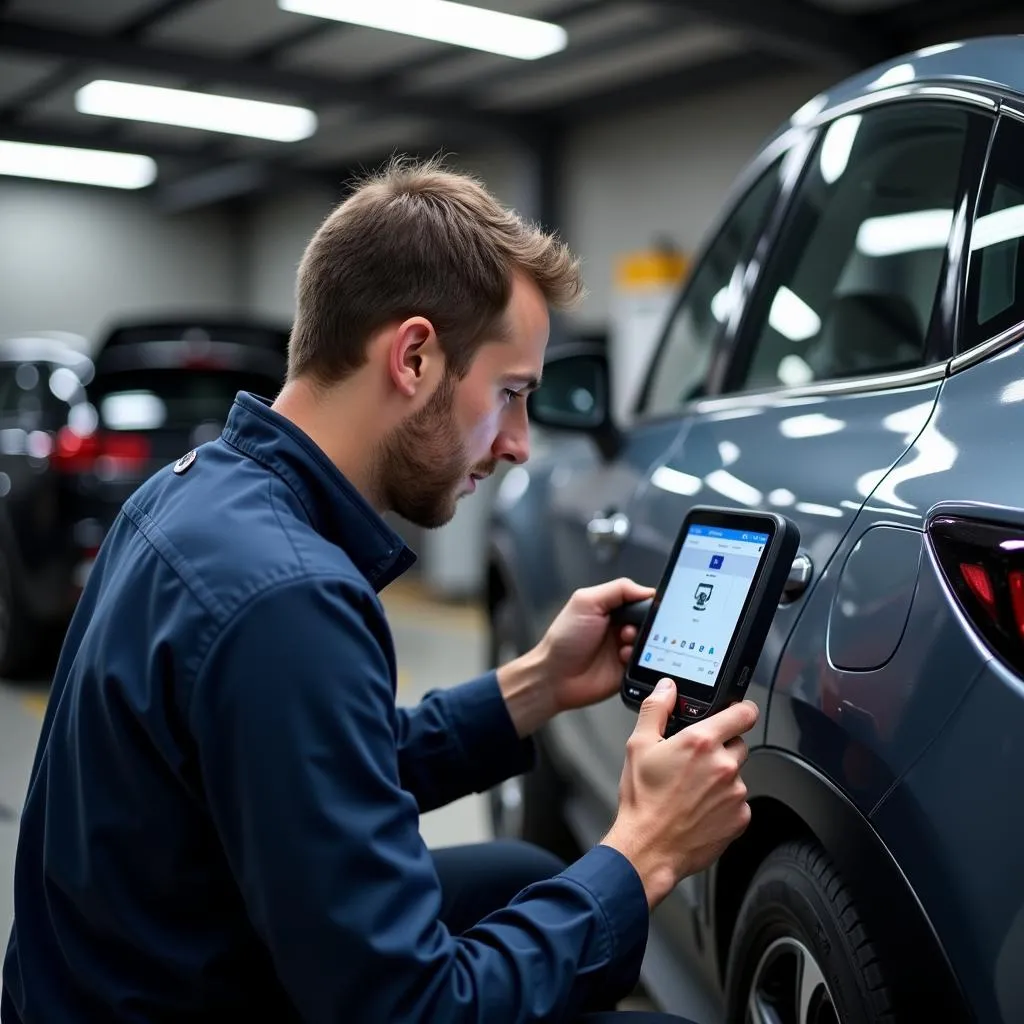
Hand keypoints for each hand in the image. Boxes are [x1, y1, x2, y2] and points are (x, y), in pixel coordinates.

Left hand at [537, 578, 655, 714]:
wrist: (555, 677)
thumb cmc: (564, 639)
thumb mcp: (586, 602)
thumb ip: (617, 590)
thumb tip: (647, 591)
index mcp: (612, 608)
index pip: (641, 599)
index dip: (648, 603)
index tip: (649, 608)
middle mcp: (620, 627)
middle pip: (650, 621)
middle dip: (647, 624)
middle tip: (630, 627)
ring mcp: (625, 648)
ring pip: (651, 642)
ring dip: (641, 641)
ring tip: (624, 642)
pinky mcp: (629, 669)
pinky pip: (647, 663)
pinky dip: (638, 658)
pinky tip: (622, 657)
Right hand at [602, 681, 757, 908]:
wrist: (649, 847)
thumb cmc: (643, 800)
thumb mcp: (638, 746)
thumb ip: (656, 709)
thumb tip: (667, 689)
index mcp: (701, 741)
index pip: (744, 713)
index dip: (741, 710)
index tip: (737, 713)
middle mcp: (724, 765)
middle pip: (739, 743)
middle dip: (722, 747)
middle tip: (696, 761)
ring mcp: (736, 793)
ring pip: (737, 774)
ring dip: (722, 777)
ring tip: (693, 789)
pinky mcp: (740, 818)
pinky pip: (738, 801)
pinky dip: (724, 803)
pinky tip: (700, 808)